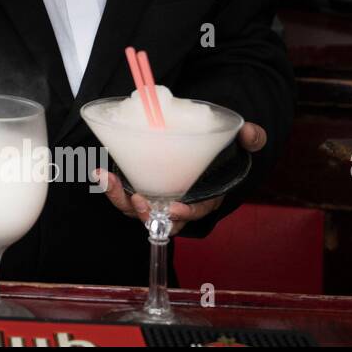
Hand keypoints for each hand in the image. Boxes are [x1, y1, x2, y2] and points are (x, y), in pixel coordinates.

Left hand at [98, 121, 267, 234]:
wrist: (198, 135)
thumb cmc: (221, 146)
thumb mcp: (240, 141)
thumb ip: (249, 138)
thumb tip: (251, 133)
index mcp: (205, 196)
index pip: (197, 211)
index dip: (186, 214)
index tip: (175, 208)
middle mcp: (179, 201)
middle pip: (161, 218)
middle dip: (147, 214)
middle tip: (138, 200)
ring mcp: (156, 194)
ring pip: (136, 208)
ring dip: (121, 198)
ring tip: (108, 180)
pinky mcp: (139, 183)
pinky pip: (123, 192)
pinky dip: (110, 185)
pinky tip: (100, 171)